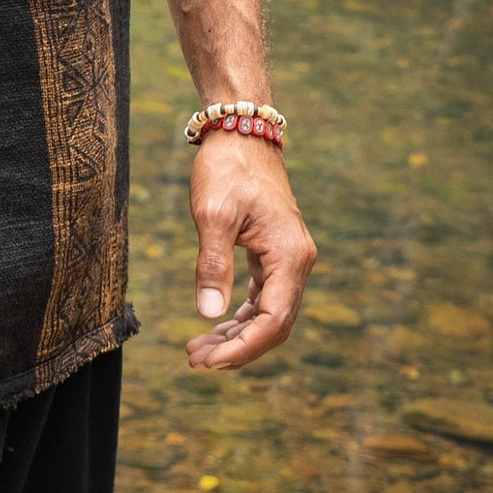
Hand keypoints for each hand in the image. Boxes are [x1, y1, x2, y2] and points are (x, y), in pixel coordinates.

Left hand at [183, 134, 315, 370]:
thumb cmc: (227, 168)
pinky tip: (216, 325)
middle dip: (236, 347)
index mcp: (290, 256)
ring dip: (236, 334)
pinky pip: (263, 296)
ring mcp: (288, 257)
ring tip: (198, 348)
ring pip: (268, 313)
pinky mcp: (274, 252)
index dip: (242, 348)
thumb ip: (213, 264)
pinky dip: (241, 314)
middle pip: (273, 324)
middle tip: (195, 359)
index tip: (208, 361)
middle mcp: (297, 261)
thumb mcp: (213, 214)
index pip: (273, 321)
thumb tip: (208, 315)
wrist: (240, 132)